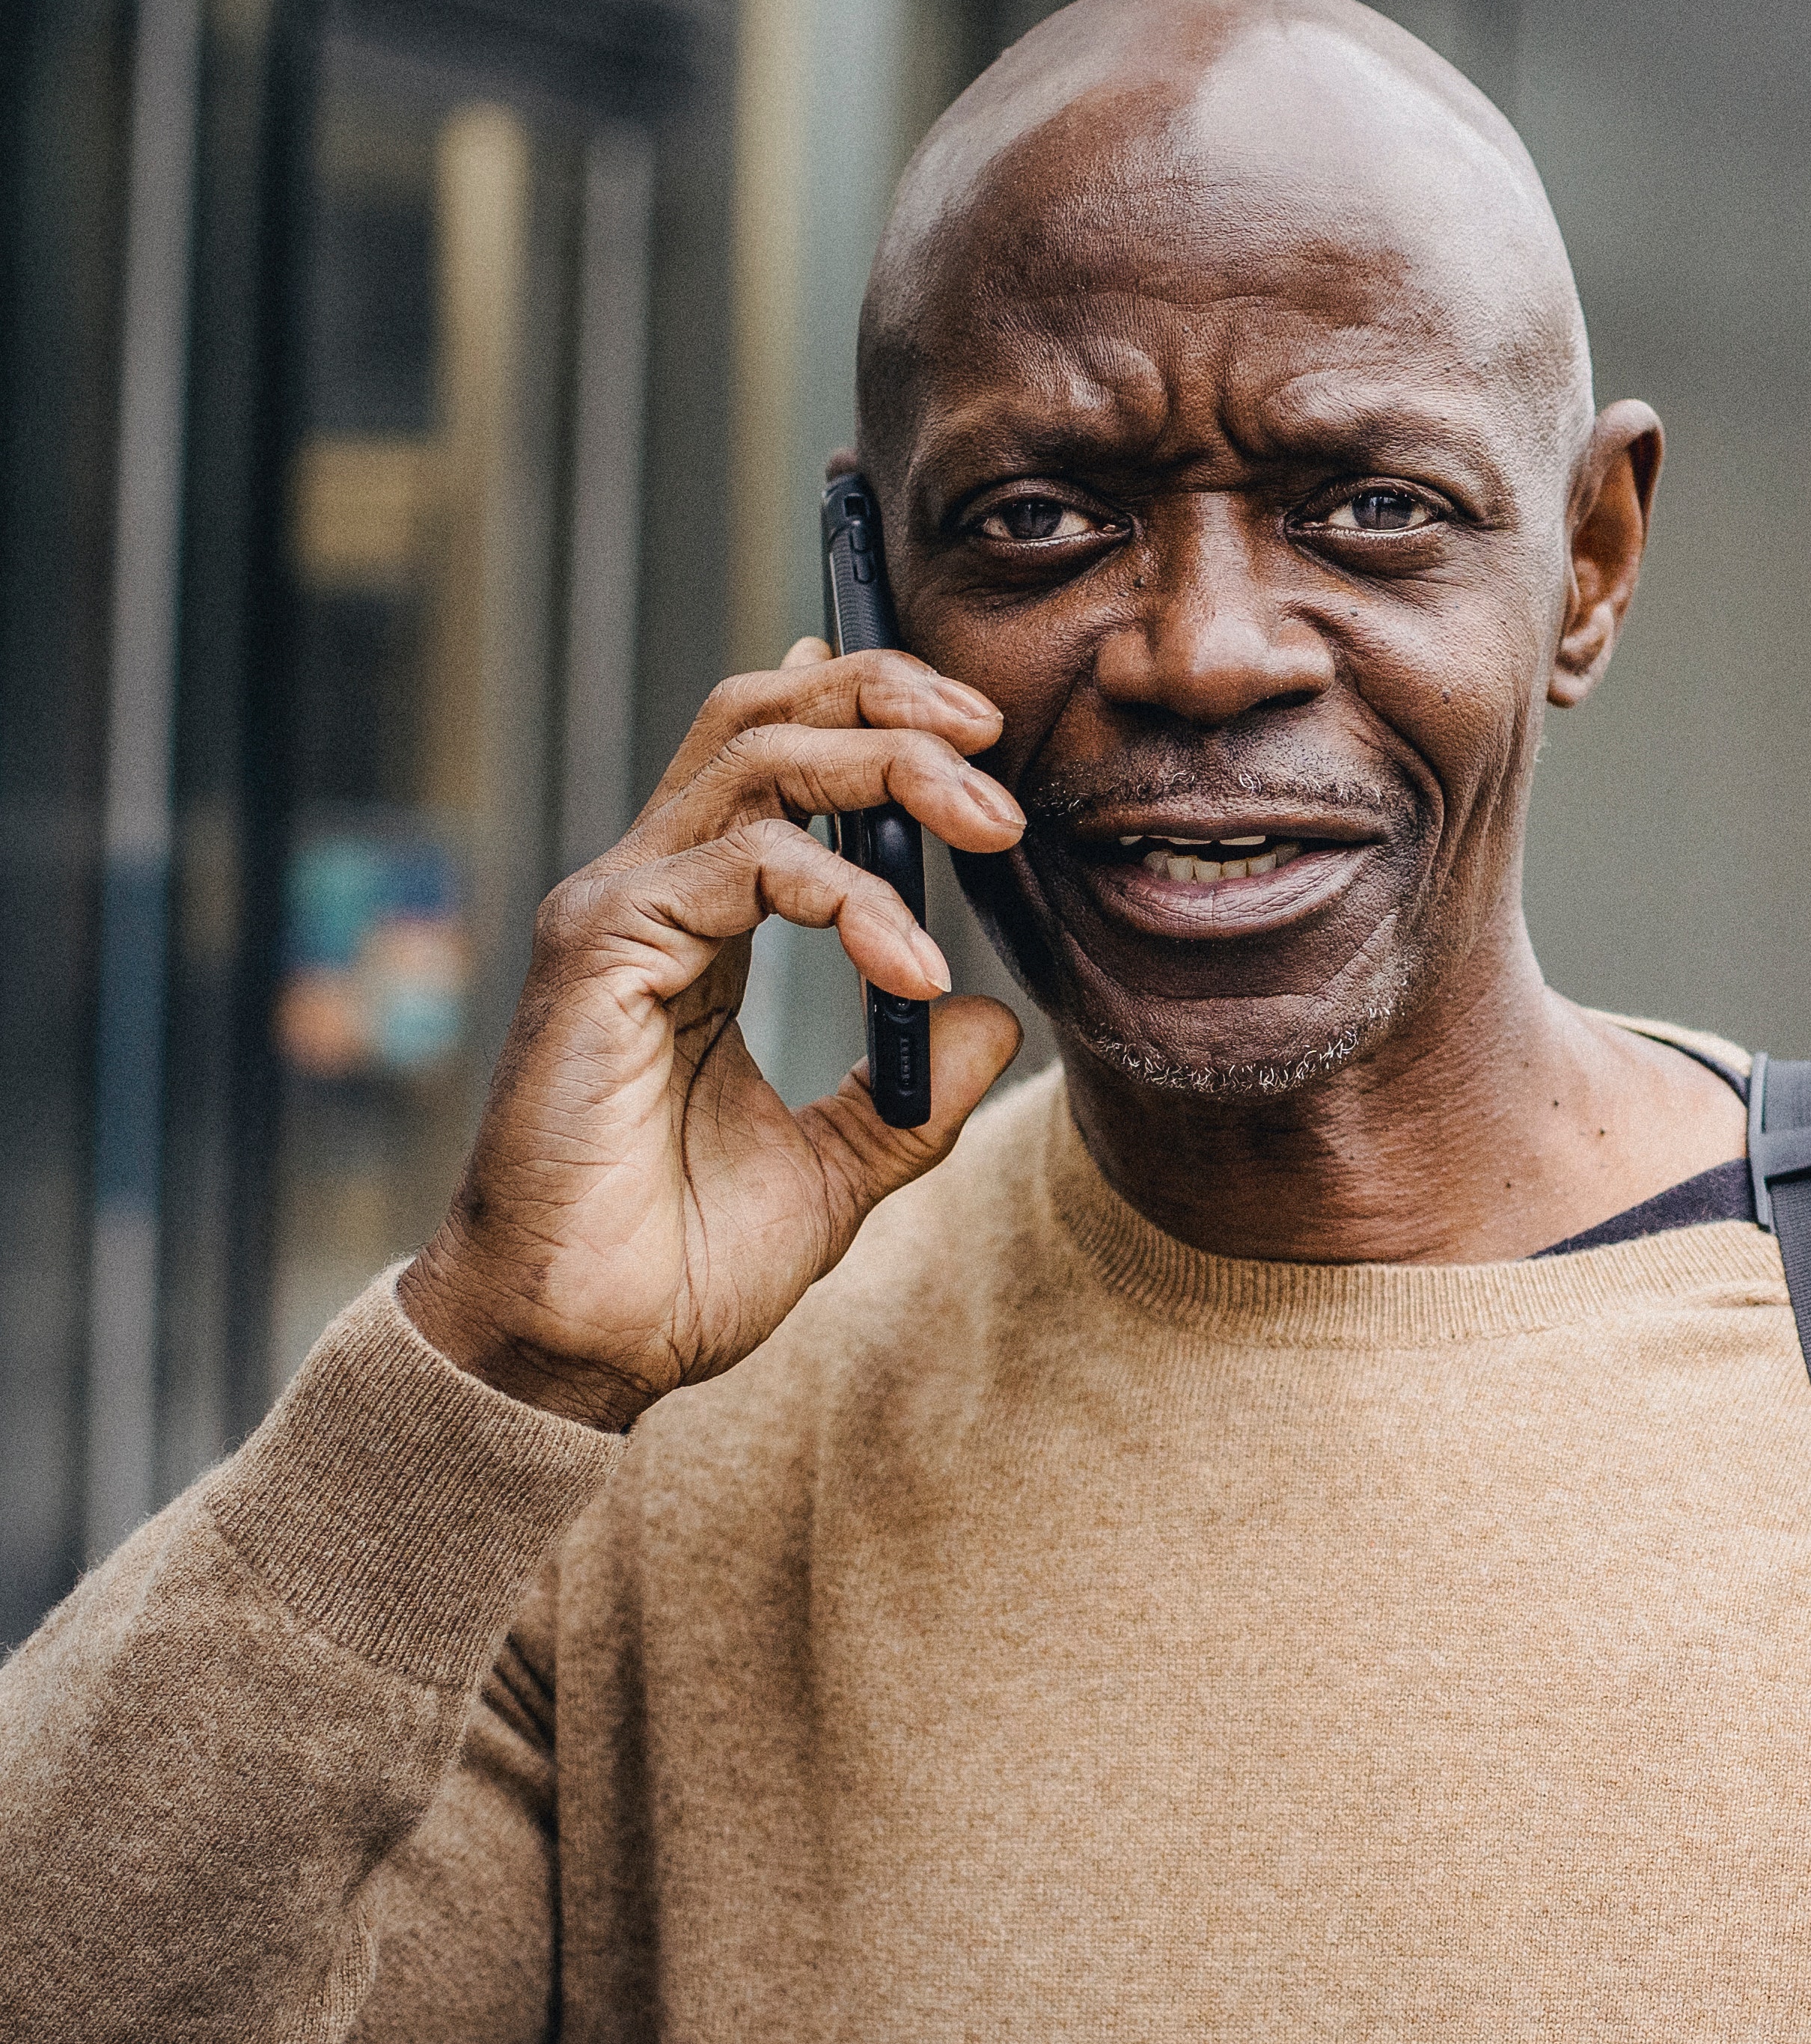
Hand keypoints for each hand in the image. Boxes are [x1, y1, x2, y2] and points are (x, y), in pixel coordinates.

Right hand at [394, 641, 1031, 1429]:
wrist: (582, 1344)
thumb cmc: (679, 1264)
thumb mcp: (840, 1167)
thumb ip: (912, 1093)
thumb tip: (991, 1019)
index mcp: (697, 927)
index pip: (771, 758)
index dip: (864, 710)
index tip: (974, 732)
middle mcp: (648, 895)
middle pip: (761, 718)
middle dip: (886, 699)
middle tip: (994, 742)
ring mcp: (617, 915)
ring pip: (758, 760)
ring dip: (891, 769)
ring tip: (992, 824)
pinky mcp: (604, 953)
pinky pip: (748, 868)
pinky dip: (851, 902)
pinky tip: (913, 970)